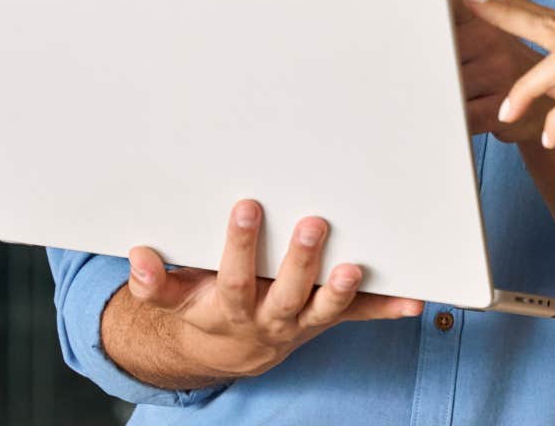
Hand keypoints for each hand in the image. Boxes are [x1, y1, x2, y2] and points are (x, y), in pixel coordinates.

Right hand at [123, 199, 422, 379]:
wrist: (232, 349)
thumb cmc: (206, 306)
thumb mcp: (174, 299)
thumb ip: (156, 282)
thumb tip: (138, 258)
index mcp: (231, 307)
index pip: (234, 276)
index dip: (239, 245)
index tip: (246, 206)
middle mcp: (271, 317)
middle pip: (286, 292)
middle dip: (300, 260)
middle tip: (314, 223)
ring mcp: (304, 320)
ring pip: (326, 309)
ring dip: (343, 290)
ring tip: (355, 268)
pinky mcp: (329, 319)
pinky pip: (361, 316)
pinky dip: (388, 308)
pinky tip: (415, 300)